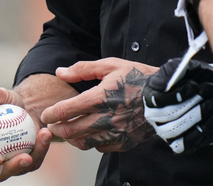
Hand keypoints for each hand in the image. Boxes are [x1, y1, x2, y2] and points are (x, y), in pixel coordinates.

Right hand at [0, 86, 52, 182]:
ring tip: (44, 135)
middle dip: (12, 168)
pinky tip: (46, 133)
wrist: (22, 110)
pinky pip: (35, 160)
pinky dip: (42, 148)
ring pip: (20, 168)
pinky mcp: (25, 161)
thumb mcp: (3, 97)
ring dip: (34, 155)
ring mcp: (9, 163)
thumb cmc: (6, 105)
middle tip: (27, 158)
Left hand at [40, 58, 158, 151]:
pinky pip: (100, 147)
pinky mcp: (123, 143)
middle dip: (57, 128)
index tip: (46, 114)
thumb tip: (60, 72)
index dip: (51, 113)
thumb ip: (83, 69)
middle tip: (52, 125)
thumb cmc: (139, 77)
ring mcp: (114, 133)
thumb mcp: (112, 65)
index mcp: (99, 97)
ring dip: (72, 138)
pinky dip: (93, 142)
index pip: (65, 110)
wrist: (166, 96)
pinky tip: (92, 134)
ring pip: (83, 142)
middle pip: (70, 130)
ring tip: (70, 131)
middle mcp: (104, 118)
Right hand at [143, 58, 212, 154]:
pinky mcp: (179, 144)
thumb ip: (175, 69)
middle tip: (209, 90)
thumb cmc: (196, 77)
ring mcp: (165, 132)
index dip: (177, 95)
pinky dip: (200, 132)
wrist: (212, 92)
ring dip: (198, 115)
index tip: (194, 85)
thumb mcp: (187, 67)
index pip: (157, 101)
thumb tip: (168, 81)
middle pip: (168, 115)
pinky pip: (184, 145)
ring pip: (176, 129)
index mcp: (151, 95)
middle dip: (192, 102)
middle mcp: (155, 116)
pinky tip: (211, 118)